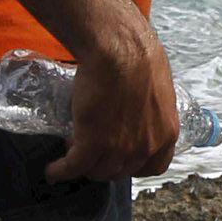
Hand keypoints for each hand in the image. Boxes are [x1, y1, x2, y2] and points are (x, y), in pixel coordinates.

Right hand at [52, 20, 180, 183]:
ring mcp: (120, 148)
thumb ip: (150, 112)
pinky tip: (54, 170)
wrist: (120, 48)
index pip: (153, 168)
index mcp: (167, 133)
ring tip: (72, 150)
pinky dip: (61, 171)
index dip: (133, 165)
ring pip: (98, 171)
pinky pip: (74, 167)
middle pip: (121, 171)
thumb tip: (138, 114)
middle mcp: (147, 146)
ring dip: (83, 166)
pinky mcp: (92, 142)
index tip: (120, 157)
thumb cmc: (139, 59)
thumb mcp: (156, 92)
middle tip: (91, 148)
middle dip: (105, 163)